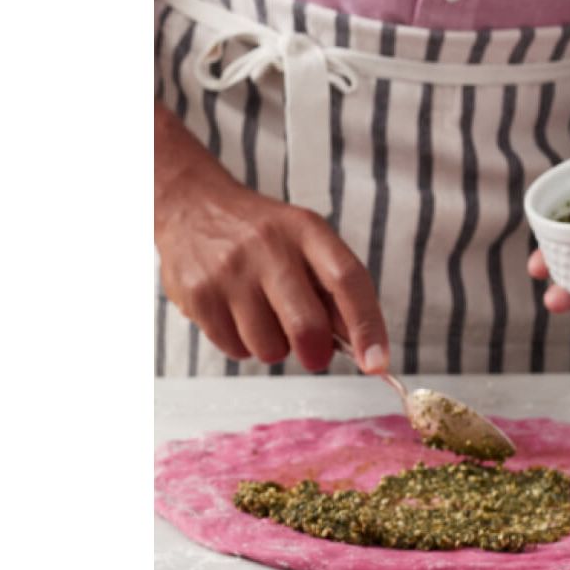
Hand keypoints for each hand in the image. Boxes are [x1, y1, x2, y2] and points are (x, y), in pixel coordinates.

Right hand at [158, 174, 391, 373]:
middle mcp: (267, 247)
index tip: (377, 362)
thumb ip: (334, 289)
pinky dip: (243, 346)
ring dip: (274, 347)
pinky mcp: (198, 295)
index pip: (347, 280)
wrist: (192, 207)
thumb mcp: (303, 240)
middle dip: (316, 354)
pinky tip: (236, 316)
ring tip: (263, 318)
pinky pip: (235, 350)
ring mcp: (229, 271)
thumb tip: (365, 344)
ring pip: (268, 348)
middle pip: (307, 325)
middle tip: (314, 355)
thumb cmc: (259, 233)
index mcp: (305, 230)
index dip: (367, 326)